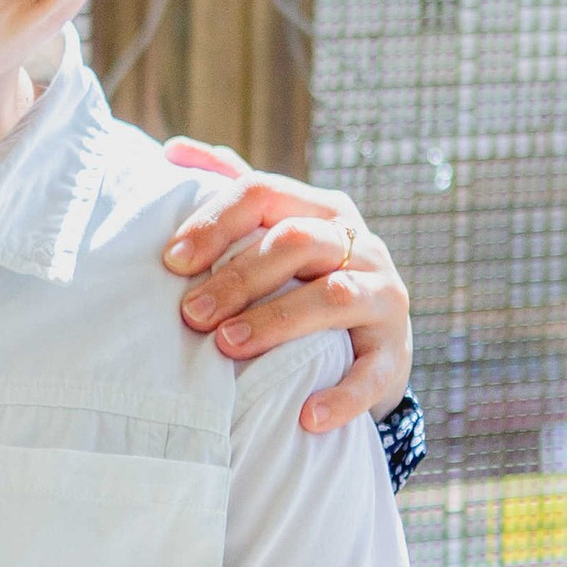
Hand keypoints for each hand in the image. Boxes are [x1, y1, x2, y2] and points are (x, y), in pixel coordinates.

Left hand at [160, 152, 412, 432]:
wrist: (371, 348)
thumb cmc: (304, 285)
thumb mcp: (276, 235)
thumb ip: (233, 192)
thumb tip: (173, 151)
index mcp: (320, 210)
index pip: (264, 193)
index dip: (215, 221)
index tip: (170, 260)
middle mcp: (357, 245)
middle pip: (295, 241)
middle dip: (237, 275)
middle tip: (190, 313)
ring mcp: (382, 296)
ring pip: (332, 297)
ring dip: (276, 321)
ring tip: (229, 346)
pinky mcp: (395, 353)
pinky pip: (371, 372)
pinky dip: (340, 395)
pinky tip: (307, 415)